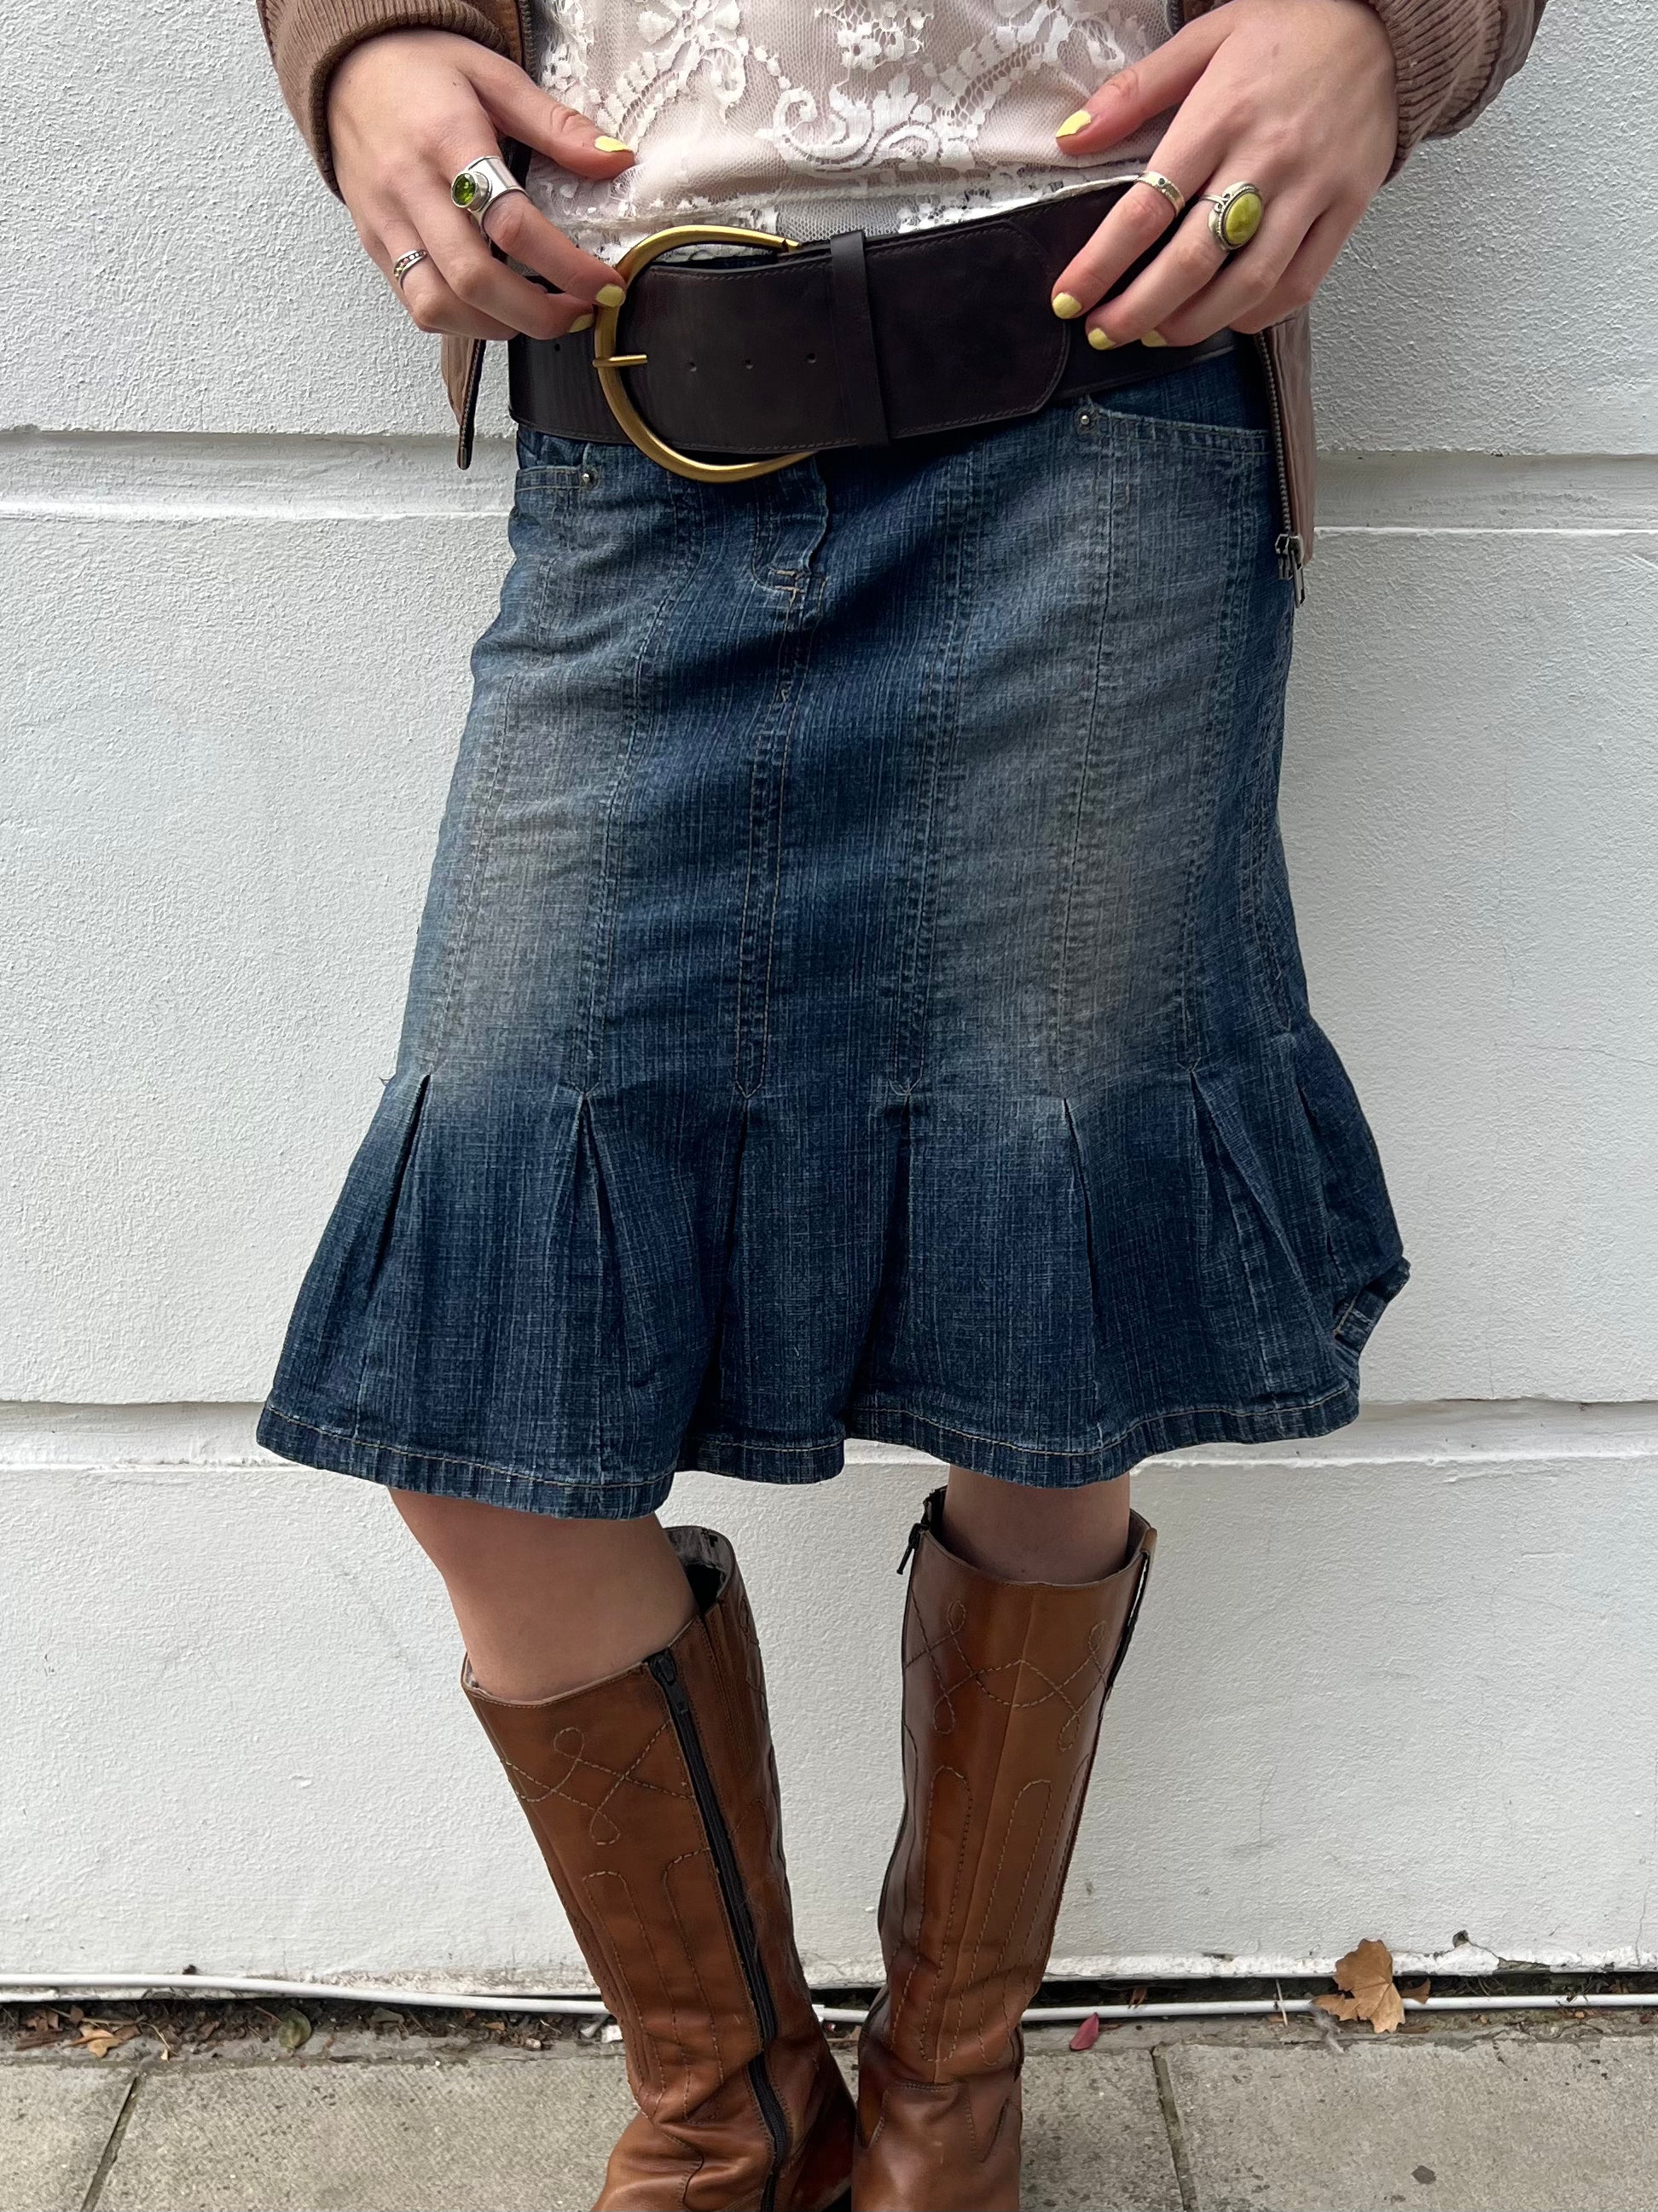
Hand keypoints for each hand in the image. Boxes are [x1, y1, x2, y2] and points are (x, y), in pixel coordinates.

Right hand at [327, 29, 634, 340]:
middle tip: (577, 312)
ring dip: (497, 326)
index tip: (603, 283)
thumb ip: (556, 125)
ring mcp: (386, 222)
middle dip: (538, 314)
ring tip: (538, 315)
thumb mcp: (496, 77)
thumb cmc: (421, 69)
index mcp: (446, 140)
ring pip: (437, 306)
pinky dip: (461, 322)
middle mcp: (409, 188)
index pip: (511, 223)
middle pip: (473, 280)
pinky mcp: (374, 243)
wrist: (347, 65)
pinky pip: (415, 305)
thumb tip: (614, 162)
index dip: (566, 266)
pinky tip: (494, 309)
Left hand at [1049, 0, 1396, 347]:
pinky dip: (1256, 314)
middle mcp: (1268, 157)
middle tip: (1103, 332)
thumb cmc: (1291, 29)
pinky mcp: (1347, 208)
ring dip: (1193, 323)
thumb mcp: (1205, 38)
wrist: (1386, 23)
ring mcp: (1312, 188)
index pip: (1148, 206)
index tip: (1069, 297)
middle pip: (1193, 260)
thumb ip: (1135, 91)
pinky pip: (1300, 283)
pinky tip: (1224, 318)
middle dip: (1138, 311)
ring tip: (1155, 335)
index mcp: (1223, 113)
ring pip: (1247, 283)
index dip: (1102, 263)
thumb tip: (1072, 139)